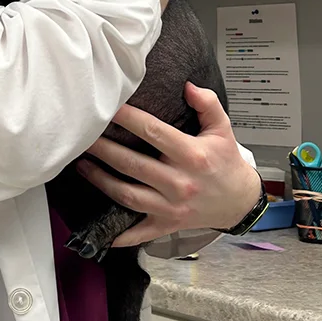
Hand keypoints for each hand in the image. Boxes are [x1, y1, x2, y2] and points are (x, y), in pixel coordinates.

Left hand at [75, 82, 261, 247]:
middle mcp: (180, 183)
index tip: (108, 108)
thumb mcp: (223, 129)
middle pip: (132, 164)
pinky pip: (138, 233)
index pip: (153, 132)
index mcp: (193, 155)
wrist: (239, 201)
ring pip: (127, 195)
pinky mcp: (167, 224)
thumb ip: (207, 104)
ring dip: (100, 180)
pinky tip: (99, 225)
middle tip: (83, 137)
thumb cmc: (226, 162)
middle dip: (103, 149)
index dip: (127, 118)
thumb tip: (187, 86)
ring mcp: (172, 207)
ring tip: (81, 165)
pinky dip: (119, 235)